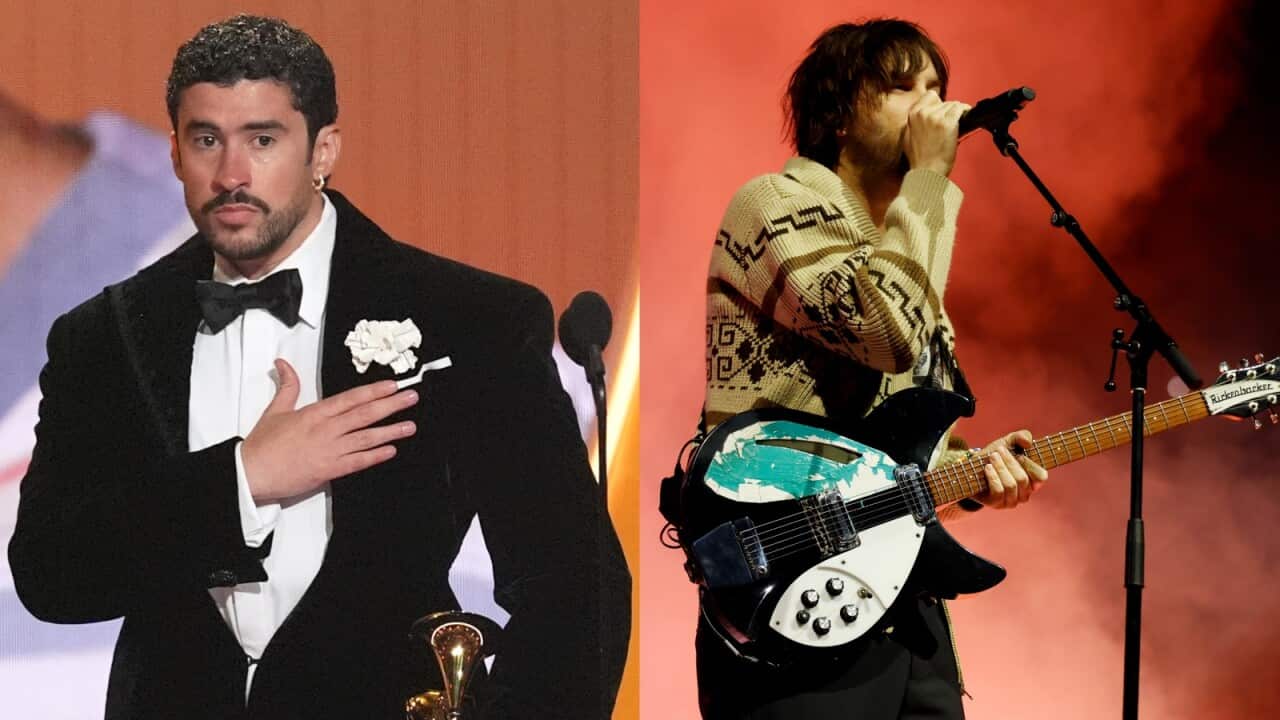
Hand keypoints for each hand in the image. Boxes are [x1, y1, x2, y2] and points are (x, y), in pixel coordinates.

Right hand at [241, 358, 418, 501]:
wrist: (251, 472)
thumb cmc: (263, 445)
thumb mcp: (275, 409)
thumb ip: (287, 386)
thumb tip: (284, 364)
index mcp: (315, 413)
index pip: (351, 398)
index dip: (374, 391)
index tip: (391, 386)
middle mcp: (326, 429)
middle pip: (364, 414)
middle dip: (391, 405)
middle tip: (410, 398)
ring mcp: (330, 450)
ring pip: (366, 438)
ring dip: (390, 431)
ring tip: (409, 426)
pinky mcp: (329, 470)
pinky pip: (357, 462)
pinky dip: (375, 456)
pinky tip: (390, 451)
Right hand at [903, 91, 969, 176]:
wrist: (927, 171)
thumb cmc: (920, 159)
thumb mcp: (908, 136)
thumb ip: (915, 122)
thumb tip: (924, 115)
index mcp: (912, 114)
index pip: (930, 96)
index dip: (939, 104)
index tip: (943, 112)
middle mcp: (923, 112)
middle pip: (944, 101)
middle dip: (948, 112)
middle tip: (949, 124)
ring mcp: (935, 116)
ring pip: (953, 105)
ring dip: (956, 114)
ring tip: (955, 126)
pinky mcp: (948, 123)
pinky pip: (960, 109)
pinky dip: (965, 112)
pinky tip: (966, 119)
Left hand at [975, 429, 1047, 508]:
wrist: (972, 467)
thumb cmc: (995, 456)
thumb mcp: (1008, 442)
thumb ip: (1021, 436)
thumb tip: (1028, 442)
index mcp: (1032, 481)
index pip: (1041, 477)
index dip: (1030, 464)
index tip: (1019, 454)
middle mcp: (1024, 494)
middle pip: (1022, 479)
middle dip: (1009, 462)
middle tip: (998, 451)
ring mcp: (1011, 501)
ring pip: (1010, 485)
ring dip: (1000, 467)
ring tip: (992, 457)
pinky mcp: (996, 504)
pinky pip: (998, 491)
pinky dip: (993, 477)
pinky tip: (987, 468)